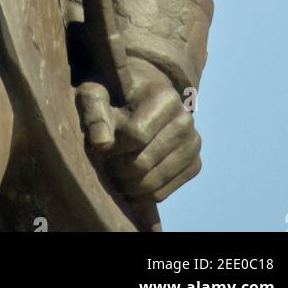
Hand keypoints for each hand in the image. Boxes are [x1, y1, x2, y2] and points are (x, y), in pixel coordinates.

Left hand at [76, 58, 201, 203]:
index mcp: (165, 96)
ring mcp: (193, 143)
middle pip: (143, 163)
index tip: (100, 142)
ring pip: (151, 183)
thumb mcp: (95, 93)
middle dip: (116, 168)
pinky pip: (161, 194)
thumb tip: (101, 143)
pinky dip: (139, 193)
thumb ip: (94, 112)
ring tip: (113, 169)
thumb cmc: (112, 94)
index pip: (136, 135)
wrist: (139, 97)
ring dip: (125, 183)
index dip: (111, 145)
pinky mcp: (194, 165)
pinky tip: (127, 177)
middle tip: (105, 161)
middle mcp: (185, 119)